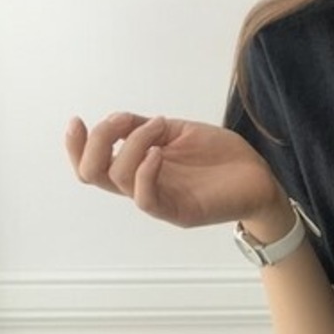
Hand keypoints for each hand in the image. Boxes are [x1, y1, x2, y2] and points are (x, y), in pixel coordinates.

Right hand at [65, 111, 284, 228]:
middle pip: (92, 175)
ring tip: (161, 126)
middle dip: (96, 141)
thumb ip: (143, 128)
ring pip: (119, 179)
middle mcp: (144, 187)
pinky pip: (147, 200)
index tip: (78, 120)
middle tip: (124, 120)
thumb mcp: (175, 132)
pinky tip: (159, 152)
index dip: (75, 146)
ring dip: (133, 143)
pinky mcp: (180, 213)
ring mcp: (161, 201)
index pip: (92, 166)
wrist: (258, 178)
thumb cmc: (220, 156)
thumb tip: (116, 121)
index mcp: (139, 168)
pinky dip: (145, 171)